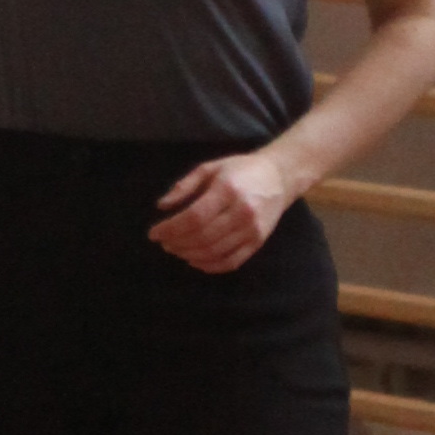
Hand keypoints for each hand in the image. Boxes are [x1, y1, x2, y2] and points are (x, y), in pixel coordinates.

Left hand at [149, 148, 290, 272]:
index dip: (171, 229)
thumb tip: (162, 206)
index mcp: (227, 189)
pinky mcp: (258, 242)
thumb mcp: (210, 168)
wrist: (279, 177)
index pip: (194, 217)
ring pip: (215, 252)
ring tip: (177, 250)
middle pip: (202, 237)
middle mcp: (242, 211)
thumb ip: (185, 186)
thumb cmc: (240, 170)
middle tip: (164, 243)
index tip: (154, 233)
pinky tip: (195, 261)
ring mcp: (252, 229)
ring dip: (190, 255)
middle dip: (177, 243)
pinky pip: (231, 261)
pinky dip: (210, 266)